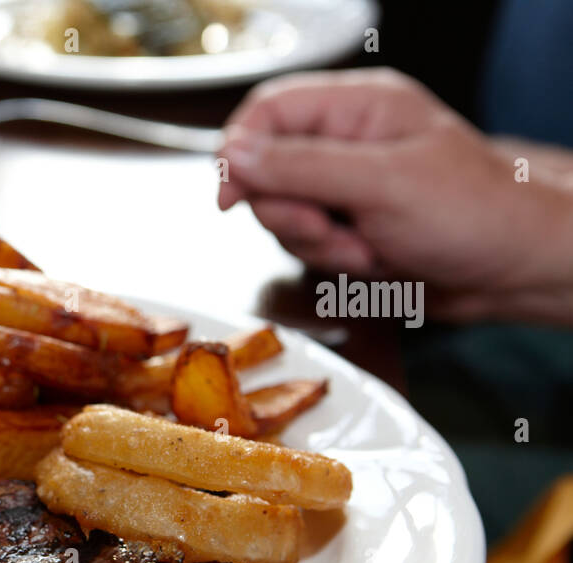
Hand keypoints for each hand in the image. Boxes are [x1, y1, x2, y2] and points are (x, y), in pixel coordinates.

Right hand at [217, 68, 572, 320]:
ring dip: (316, 244)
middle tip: (328, 228)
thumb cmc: (474, 213)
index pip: (267, 112)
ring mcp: (346, 187)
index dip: (238, 153)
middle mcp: (346, 143)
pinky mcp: (349, 225)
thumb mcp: (381, 183)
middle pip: (265, 172)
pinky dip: (333, 261)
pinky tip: (374, 260)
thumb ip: (301, 167)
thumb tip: (233, 155)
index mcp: (357, 108)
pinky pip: (307, 245)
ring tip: (367, 248)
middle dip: (290, 214)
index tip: (231, 198)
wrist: (516, 269)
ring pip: (283, 216)